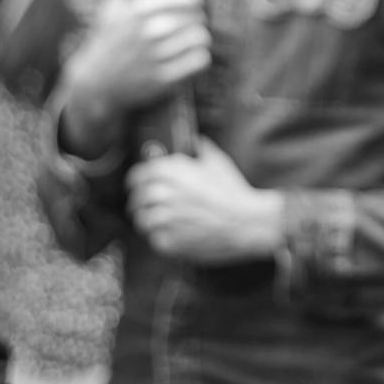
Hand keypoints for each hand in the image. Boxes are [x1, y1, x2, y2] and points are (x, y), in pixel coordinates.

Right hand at [63, 0, 210, 126]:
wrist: (94, 85)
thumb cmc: (106, 39)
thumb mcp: (112, 3)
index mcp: (138, 9)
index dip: (193, 0)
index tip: (189, 6)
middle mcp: (147, 31)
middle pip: (197, 17)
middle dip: (196, 20)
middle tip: (189, 25)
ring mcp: (155, 57)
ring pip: (201, 38)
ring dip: (199, 39)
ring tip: (190, 41)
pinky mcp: (162, 81)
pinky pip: (200, 62)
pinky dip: (200, 59)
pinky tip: (190, 58)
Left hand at [125, 137, 283, 263]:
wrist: (246, 222)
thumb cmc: (233, 192)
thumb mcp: (217, 161)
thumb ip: (201, 148)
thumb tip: (194, 141)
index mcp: (168, 172)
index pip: (136, 176)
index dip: (137, 182)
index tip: (140, 187)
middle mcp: (161, 194)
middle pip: (136, 200)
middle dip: (142, 204)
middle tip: (152, 208)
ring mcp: (163, 220)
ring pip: (142, 222)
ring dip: (150, 222)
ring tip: (163, 223)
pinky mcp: (168, 242)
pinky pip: (154, 240)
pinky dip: (162, 239)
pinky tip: (176, 235)